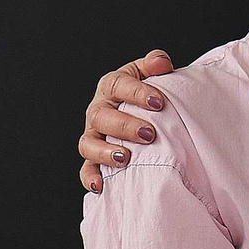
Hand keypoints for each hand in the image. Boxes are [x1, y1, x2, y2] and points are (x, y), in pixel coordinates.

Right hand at [79, 49, 174, 191]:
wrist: (144, 116)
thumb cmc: (147, 96)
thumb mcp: (151, 76)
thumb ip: (155, 65)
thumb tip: (161, 62)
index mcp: (111, 87)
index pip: (118, 85)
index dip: (137, 93)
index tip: (159, 102)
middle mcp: (98, 111)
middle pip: (101, 116)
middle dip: (125, 125)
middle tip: (149, 133)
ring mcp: (94, 136)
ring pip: (89, 144)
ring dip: (106, 152)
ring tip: (127, 158)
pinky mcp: (94, 158)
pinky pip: (86, 169)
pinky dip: (91, 178)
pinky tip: (101, 186)